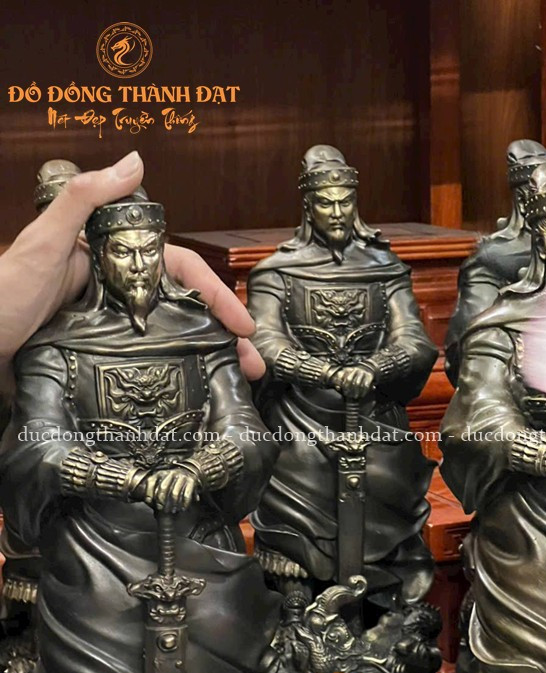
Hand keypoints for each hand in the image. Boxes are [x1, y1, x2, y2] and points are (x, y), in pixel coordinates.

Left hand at [0, 151, 263, 391]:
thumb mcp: (42, 242)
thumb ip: (85, 199)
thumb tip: (136, 161)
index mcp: (110, 257)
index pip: (177, 269)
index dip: (214, 293)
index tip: (242, 323)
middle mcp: (115, 289)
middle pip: (183, 306)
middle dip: (223, 334)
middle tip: (253, 364)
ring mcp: (109, 325)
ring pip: (170, 336)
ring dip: (207, 357)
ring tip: (238, 382)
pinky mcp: (98, 355)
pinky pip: (146, 360)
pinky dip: (175, 371)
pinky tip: (195, 389)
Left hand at [139, 468, 199, 512]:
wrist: (190, 471)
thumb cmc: (173, 481)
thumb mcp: (162, 481)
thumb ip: (154, 489)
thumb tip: (147, 501)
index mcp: (161, 472)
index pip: (151, 481)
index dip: (148, 492)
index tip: (149, 502)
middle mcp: (171, 473)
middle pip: (163, 487)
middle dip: (161, 500)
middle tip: (161, 508)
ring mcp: (182, 476)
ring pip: (174, 493)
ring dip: (172, 504)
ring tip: (172, 511)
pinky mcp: (191, 481)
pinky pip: (186, 495)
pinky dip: (184, 503)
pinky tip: (182, 508)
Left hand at [331, 365, 374, 398]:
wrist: (369, 367)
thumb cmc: (356, 374)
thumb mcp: (348, 374)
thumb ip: (342, 380)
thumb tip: (337, 388)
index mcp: (349, 369)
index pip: (343, 377)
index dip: (343, 385)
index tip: (344, 391)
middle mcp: (355, 370)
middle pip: (349, 380)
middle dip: (348, 389)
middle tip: (348, 395)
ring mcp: (362, 373)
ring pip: (357, 383)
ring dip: (356, 392)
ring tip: (355, 396)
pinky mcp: (369, 376)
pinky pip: (366, 385)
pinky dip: (363, 391)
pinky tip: (362, 395)